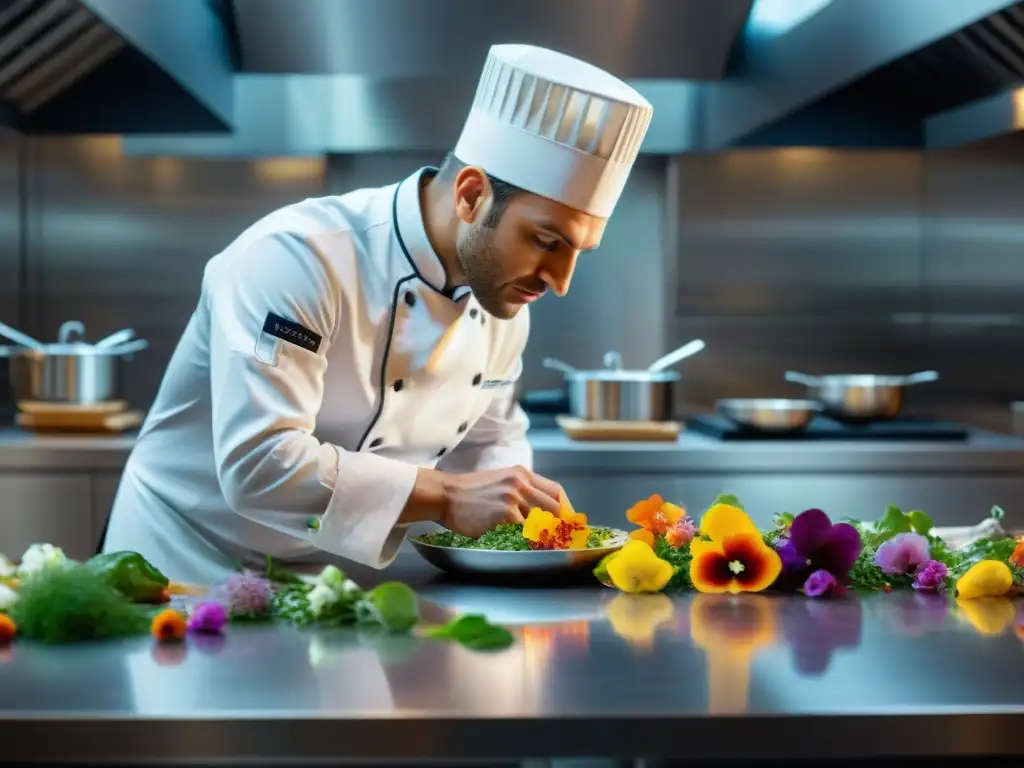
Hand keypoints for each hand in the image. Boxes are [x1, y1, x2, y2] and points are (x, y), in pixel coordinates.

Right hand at [440, 465, 563, 538]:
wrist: (445, 495)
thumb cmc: (470, 492)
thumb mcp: (500, 481)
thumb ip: (521, 492)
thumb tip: (542, 513)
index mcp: (521, 474)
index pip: (556, 492)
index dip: (567, 510)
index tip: (569, 524)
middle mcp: (520, 483)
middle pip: (554, 508)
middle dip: (560, 527)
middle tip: (560, 542)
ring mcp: (513, 498)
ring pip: (542, 522)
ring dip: (544, 538)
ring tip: (543, 548)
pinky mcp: (505, 515)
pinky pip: (525, 533)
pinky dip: (527, 542)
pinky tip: (523, 547)